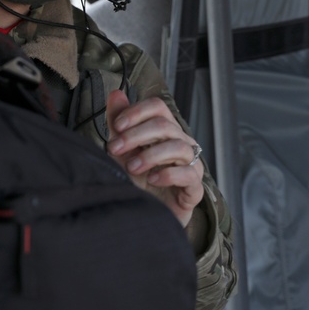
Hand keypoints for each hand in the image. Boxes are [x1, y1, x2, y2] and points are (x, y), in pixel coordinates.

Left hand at [106, 90, 203, 226]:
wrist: (148, 215)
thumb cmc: (139, 179)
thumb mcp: (123, 150)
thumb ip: (119, 123)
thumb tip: (115, 94)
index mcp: (165, 130)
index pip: (158, 107)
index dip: (137, 112)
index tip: (117, 126)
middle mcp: (181, 143)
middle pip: (165, 125)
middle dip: (136, 135)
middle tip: (114, 149)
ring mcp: (191, 164)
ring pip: (179, 147)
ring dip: (151, 155)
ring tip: (132, 167)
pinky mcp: (194, 189)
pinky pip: (189, 175)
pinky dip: (169, 174)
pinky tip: (152, 179)